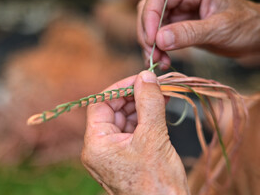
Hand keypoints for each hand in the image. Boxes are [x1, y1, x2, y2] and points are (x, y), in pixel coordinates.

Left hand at [81, 71, 188, 194]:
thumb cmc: (157, 183)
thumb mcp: (153, 137)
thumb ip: (149, 103)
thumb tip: (146, 76)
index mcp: (96, 144)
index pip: (100, 104)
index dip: (119, 88)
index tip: (140, 79)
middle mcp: (100, 149)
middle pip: (113, 110)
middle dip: (134, 96)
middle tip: (155, 86)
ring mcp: (113, 154)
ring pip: (124, 120)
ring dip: (142, 106)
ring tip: (162, 95)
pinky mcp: (126, 157)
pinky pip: (132, 131)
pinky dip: (145, 119)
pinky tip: (160, 109)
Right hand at [137, 0, 259, 67]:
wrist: (257, 36)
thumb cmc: (246, 26)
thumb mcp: (219, 29)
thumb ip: (189, 33)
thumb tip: (159, 40)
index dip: (150, 15)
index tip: (152, 39)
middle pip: (150, 8)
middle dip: (148, 32)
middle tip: (153, 54)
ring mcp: (180, 11)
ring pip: (152, 24)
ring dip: (151, 44)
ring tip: (159, 62)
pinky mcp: (179, 26)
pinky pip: (160, 36)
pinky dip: (158, 49)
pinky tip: (164, 61)